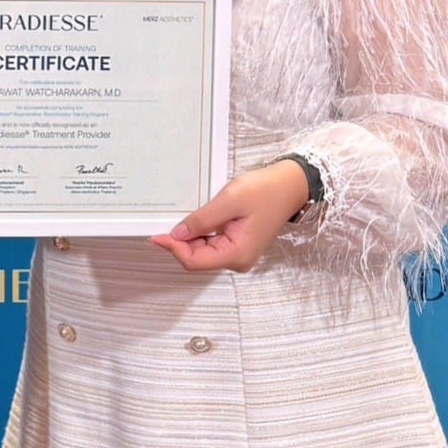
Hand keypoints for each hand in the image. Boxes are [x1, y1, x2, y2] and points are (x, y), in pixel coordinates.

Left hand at [152, 163, 306, 273]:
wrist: (290, 186)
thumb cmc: (266, 191)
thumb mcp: (230, 200)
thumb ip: (201, 220)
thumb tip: (177, 234)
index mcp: (237, 254)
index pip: (194, 261)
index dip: (173, 249)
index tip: (156, 236)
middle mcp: (238, 260)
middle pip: (197, 259)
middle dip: (179, 243)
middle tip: (164, 224)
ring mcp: (238, 254)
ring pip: (202, 252)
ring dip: (189, 238)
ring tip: (185, 218)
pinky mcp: (238, 245)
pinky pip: (211, 244)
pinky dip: (199, 235)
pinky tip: (195, 222)